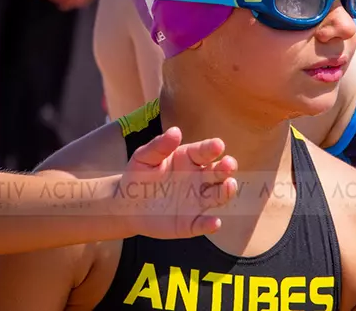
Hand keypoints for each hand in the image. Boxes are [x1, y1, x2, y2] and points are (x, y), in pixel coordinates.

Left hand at [119, 126, 238, 238]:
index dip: (212, 147)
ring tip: (229, 186)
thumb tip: (175, 131)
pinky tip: (214, 222)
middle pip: (219, 172)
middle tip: (229, 164)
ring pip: (218, 195)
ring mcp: (198, 201)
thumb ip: (159, 146)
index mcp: (190, 159)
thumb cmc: (139, 176)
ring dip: (226, 191)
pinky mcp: (191, 222)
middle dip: (227, 167)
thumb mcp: (144, 157)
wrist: (126, 205)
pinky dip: (210, 224)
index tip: (218, 145)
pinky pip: (203, 223)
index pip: (205, 151)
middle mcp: (200, 178)